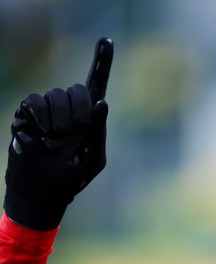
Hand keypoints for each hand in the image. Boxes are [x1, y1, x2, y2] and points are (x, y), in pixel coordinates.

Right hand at [4, 37, 113, 229]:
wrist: (43, 190)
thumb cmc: (73, 177)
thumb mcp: (94, 157)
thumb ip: (99, 130)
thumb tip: (102, 101)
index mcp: (90, 116)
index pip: (96, 84)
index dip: (102, 62)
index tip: (107, 40)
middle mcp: (69, 108)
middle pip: (77, 89)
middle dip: (81, 111)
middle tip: (76, 132)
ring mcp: (47, 109)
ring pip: (56, 94)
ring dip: (61, 119)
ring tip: (58, 139)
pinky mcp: (28, 113)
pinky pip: (36, 100)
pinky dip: (43, 117)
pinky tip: (44, 134)